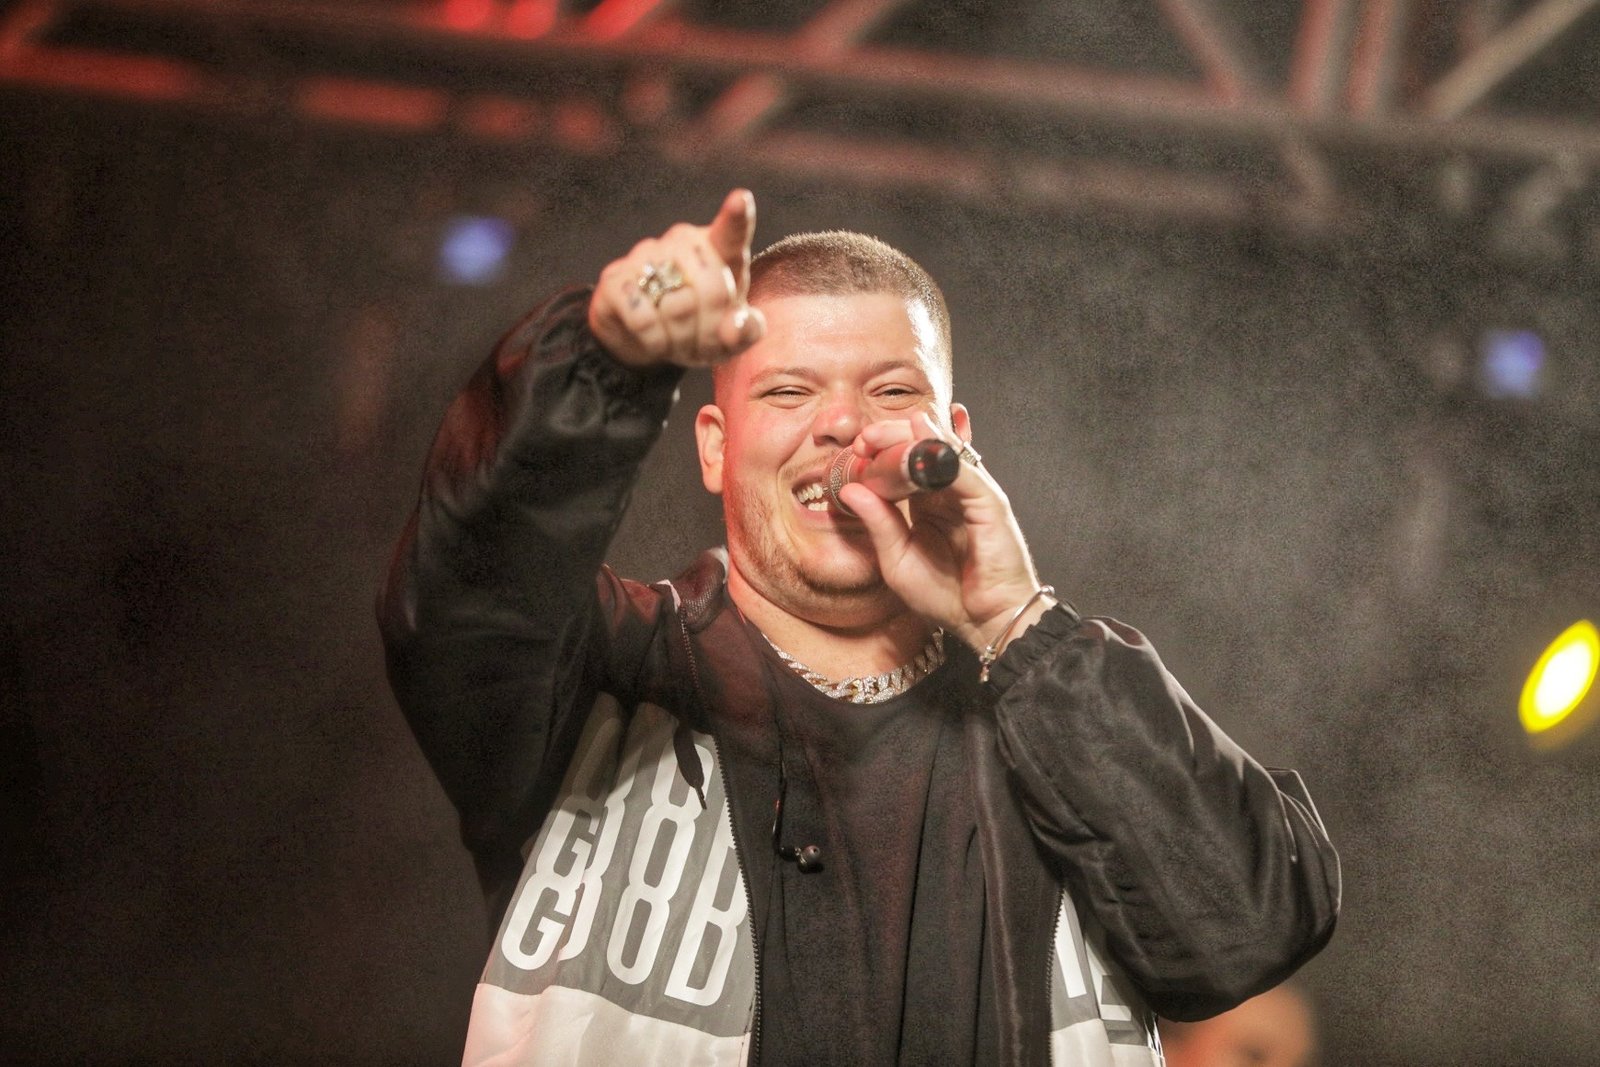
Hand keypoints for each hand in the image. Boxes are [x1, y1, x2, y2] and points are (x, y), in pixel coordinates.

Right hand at [588, 189, 766, 368]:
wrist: (648, 341)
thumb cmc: (699, 329)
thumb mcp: (730, 338)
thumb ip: (746, 331)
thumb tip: (734, 327)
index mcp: (718, 249)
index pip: (731, 232)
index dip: (737, 217)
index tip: (741, 200)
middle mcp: (682, 243)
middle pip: (712, 288)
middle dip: (711, 328)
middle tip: (700, 341)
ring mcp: (645, 254)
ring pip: (677, 306)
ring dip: (682, 339)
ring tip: (678, 341)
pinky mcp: (615, 278)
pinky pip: (643, 318)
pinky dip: (654, 341)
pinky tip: (654, 341)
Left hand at [836, 414, 1051, 654]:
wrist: (985, 622)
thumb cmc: (945, 595)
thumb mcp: (897, 560)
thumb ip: (878, 524)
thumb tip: (850, 490)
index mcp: (926, 505)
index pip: (902, 466)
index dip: (879, 454)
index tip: (854, 450)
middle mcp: (948, 493)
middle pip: (921, 451)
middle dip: (891, 437)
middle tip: (864, 438)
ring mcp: (970, 494)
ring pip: (941, 452)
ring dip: (910, 437)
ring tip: (880, 434)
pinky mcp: (989, 502)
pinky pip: (964, 470)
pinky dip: (943, 451)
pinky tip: (923, 436)